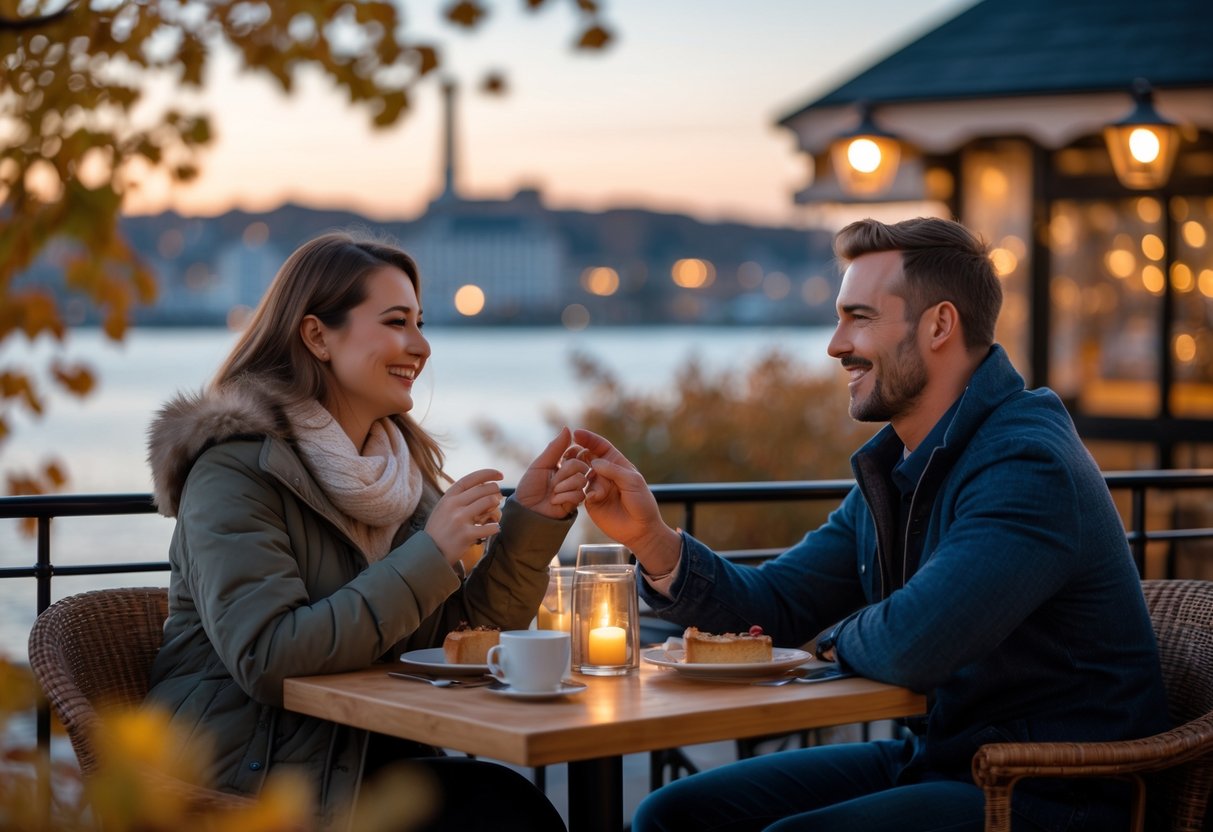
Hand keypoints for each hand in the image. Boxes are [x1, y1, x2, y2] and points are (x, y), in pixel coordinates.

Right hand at [426, 469, 503, 566]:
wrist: (429, 552)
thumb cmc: (440, 529)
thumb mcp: (444, 508)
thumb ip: (460, 497)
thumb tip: (484, 486)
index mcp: (449, 497)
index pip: (471, 479)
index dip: (488, 474)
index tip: (500, 475)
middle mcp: (454, 505)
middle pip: (484, 489)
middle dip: (496, 491)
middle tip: (498, 498)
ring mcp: (460, 519)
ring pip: (489, 502)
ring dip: (497, 508)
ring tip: (494, 514)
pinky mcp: (466, 535)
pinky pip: (491, 526)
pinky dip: (495, 527)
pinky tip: (492, 528)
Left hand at [512, 427, 590, 519]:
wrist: (525, 511)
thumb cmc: (529, 487)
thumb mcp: (541, 465)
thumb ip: (555, 448)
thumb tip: (568, 428)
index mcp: (563, 464)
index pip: (576, 453)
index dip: (570, 455)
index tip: (561, 460)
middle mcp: (571, 476)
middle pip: (580, 465)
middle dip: (564, 473)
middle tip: (552, 481)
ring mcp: (574, 489)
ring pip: (581, 479)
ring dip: (563, 486)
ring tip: (552, 492)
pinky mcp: (575, 503)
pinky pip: (579, 494)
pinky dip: (564, 497)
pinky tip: (554, 501)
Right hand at [571, 429, 680, 573]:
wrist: (640, 529)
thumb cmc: (641, 503)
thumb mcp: (632, 482)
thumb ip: (614, 470)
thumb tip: (594, 463)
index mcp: (616, 463)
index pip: (600, 446)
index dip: (588, 438)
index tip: (576, 433)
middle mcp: (604, 472)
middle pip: (586, 457)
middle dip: (578, 455)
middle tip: (571, 456)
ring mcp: (595, 485)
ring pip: (580, 474)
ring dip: (579, 475)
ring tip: (594, 488)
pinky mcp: (589, 500)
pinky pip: (578, 491)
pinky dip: (580, 491)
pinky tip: (593, 498)